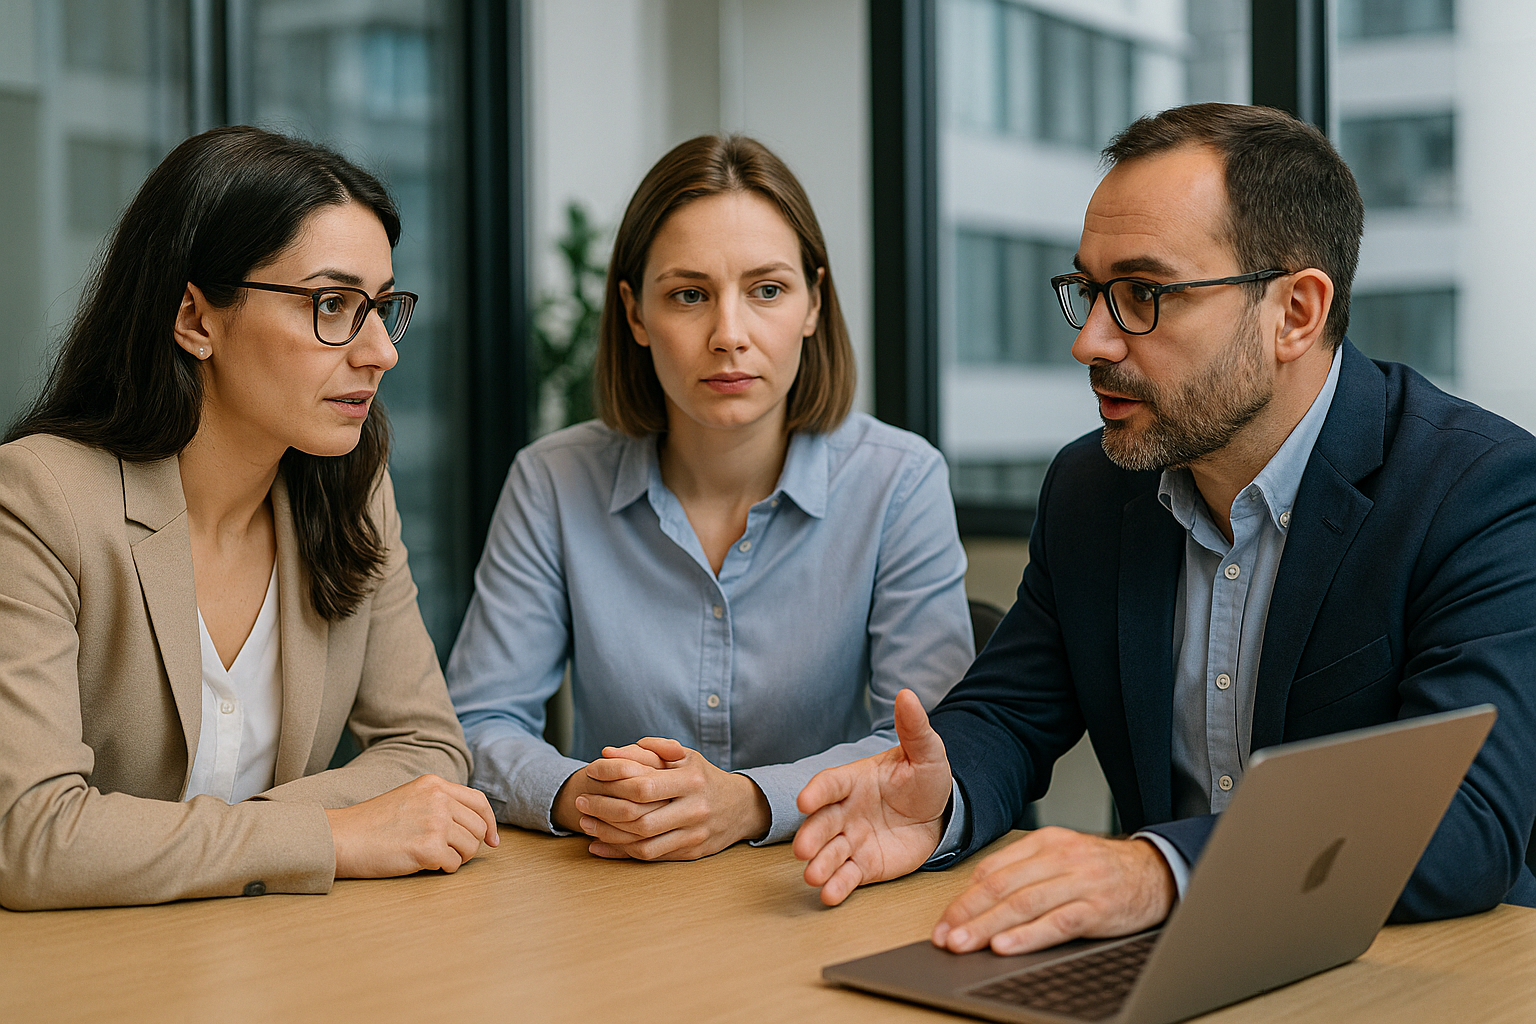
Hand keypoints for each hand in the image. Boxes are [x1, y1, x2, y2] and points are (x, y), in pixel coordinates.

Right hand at [325, 774, 497, 878]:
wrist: (340, 837)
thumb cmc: (371, 824)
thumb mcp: (410, 798)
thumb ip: (439, 803)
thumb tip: (474, 825)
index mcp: (434, 784)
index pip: (478, 802)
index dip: (490, 823)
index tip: (493, 840)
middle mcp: (438, 799)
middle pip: (478, 828)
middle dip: (469, 846)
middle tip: (450, 855)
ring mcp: (435, 822)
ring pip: (470, 847)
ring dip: (455, 858)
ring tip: (431, 858)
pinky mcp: (429, 846)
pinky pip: (453, 864)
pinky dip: (442, 869)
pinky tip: (422, 863)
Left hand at [562, 738, 770, 860]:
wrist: (740, 807)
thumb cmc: (703, 776)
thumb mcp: (683, 755)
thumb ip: (648, 750)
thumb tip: (609, 752)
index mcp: (692, 780)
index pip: (644, 784)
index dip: (611, 779)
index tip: (590, 773)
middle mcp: (694, 809)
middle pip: (639, 817)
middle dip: (603, 810)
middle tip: (581, 803)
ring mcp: (693, 835)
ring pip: (642, 842)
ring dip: (608, 834)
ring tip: (585, 824)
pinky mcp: (690, 853)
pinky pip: (650, 856)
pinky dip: (621, 852)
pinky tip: (600, 844)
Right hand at [793, 688, 952, 905]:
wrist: (939, 814)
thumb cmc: (924, 779)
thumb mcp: (926, 752)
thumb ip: (914, 728)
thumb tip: (908, 695)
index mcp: (854, 781)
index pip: (830, 784)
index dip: (817, 792)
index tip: (804, 801)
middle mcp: (846, 811)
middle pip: (822, 823)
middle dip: (811, 836)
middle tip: (803, 849)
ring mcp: (852, 839)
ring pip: (830, 853)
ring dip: (819, 864)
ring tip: (812, 875)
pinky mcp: (863, 865)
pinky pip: (847, 876)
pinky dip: (836, 886)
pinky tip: (828, 894)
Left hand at [931, 828, 1175, 954]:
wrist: (1156, 872)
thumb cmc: (1101, 870)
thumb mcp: (1061, 857)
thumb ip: (1023, 870)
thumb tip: (977, 895)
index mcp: (1045, 842)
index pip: (993, 870)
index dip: (963, 898)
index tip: (944, 921)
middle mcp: (1060, 858)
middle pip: (1002, 887)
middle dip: (967, 914)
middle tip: (945, 936)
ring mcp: (1080, 882)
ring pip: (1023, 905)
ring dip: (988, 927)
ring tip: (964, 944)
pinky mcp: (1098, 908)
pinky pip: (1057, 923)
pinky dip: (1028, 936)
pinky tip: (1006, 947)